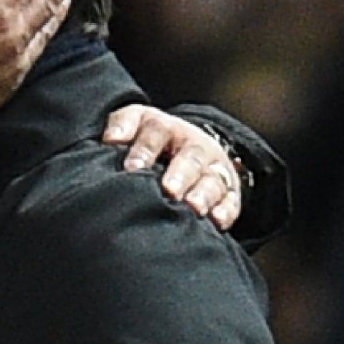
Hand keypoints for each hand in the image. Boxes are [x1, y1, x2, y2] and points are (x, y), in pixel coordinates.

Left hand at [101, 105, 242, 229]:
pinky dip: (225, 211)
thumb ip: (122, 125)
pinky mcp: (229, 192)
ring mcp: (214, 169)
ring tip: (193, 208)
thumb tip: (111, 139)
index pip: (157, 133)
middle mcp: (195, 147)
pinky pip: (231, 201)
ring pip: (214, 180)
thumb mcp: (137, 122)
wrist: (190, 145)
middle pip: (192, 158)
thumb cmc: (153, 139)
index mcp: (168, 129)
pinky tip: (216, 221)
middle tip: (169, 190)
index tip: (131, 168)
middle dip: (181, 174)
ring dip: (203, 195)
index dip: (145, 150)